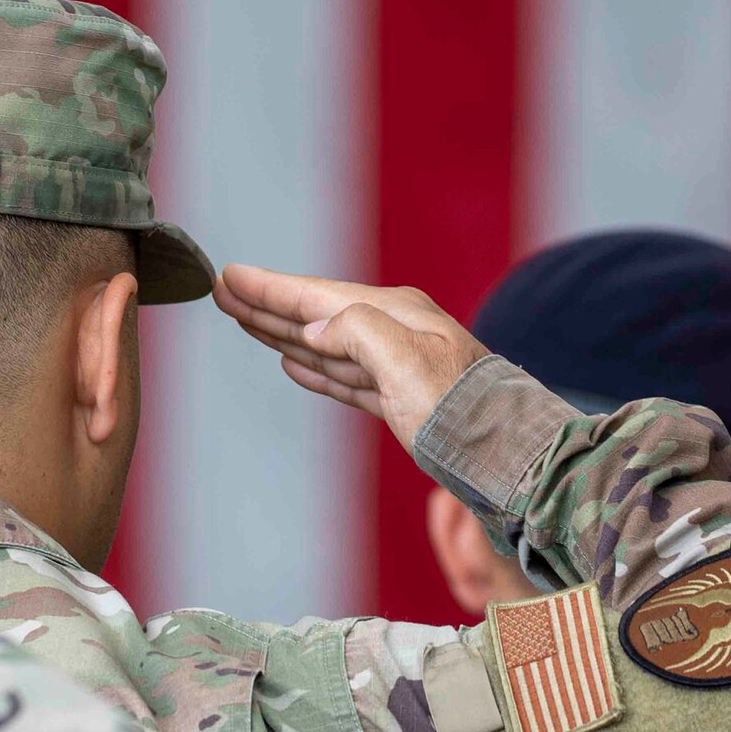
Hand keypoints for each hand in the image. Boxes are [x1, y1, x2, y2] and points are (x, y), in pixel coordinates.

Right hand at [212, 263, 487, 449]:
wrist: (507, 455)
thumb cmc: (461, 408)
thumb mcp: (405, 359)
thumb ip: (356, 330)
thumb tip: (315, 328)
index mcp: (393, 313)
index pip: (315, 295)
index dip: (269, 288)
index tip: (229, 276)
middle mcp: (393, 332)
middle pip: (314, 314)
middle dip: (267, 305)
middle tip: (223, 292)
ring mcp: (396, 366)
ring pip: (324, 344)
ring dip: (283, 333)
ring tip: (246, 321)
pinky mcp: (398, 400)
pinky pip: (343, 375)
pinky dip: (314, 367)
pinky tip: (292, 364)